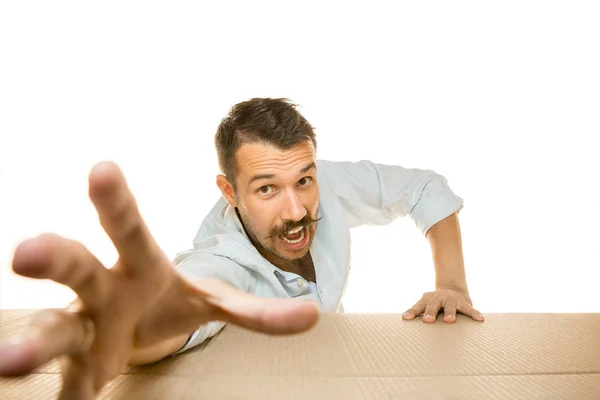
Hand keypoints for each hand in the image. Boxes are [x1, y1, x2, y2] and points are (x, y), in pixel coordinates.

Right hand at [0, 162, 318, 398]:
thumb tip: (314, 314)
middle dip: (55, 257)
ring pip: (55, 329)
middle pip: (78, 267)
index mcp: (141, 265)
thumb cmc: (166, 300)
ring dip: (33, 342)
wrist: (134, 329)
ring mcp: (86, 330)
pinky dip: (65, 399)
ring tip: (8, 360)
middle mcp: (103, 290)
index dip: (117, 200)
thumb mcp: (214, 302)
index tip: (102, 166)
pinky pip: (69, 386)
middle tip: (26, 253)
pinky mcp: (82, 370)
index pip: (130, 227)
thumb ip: (258, 310)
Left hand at [402, 287, 483, 322]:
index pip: (418, 306)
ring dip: (450, 313)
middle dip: (430, 312)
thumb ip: (418, 312)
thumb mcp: (426, 305)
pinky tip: (480, 319)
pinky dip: (474, 313)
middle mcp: (439, 297)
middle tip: (427, 321)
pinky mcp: (464, 302)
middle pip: (433, 304)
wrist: (452, 288)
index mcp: (427, 298)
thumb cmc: (435, 303)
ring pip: (450, 306)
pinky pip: (469, 308)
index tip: (406, 318)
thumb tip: (403, 320)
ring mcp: (452, 299)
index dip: (412, 311)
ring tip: (449, 320)